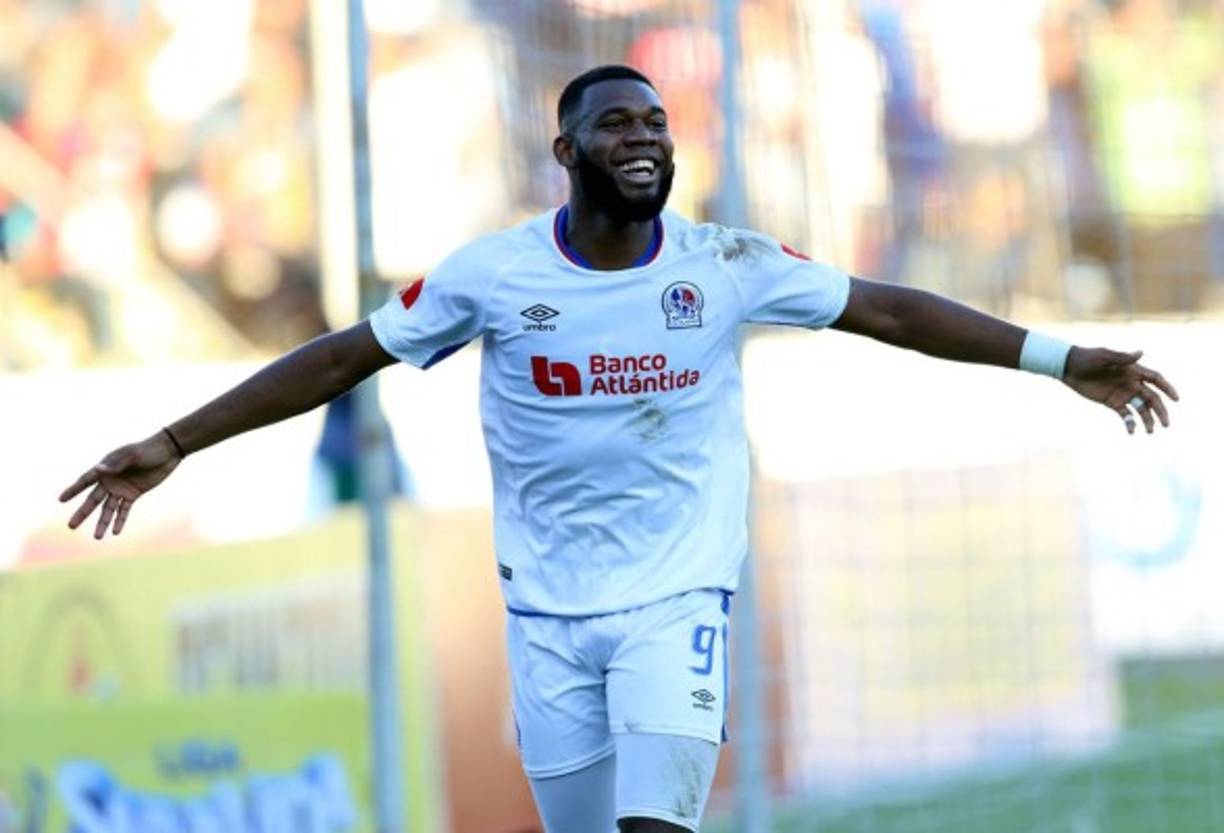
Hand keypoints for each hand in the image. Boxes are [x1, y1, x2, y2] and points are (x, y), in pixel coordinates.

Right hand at [59, 431, 181, 538]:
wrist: (168, 452)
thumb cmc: (148, 450)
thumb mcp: (132, 455)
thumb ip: (116, 464)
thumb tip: (98, 469)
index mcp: (106, 467)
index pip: (85, 480)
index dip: (73, 489)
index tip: (61, 500)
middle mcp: (110, 480)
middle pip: (93, 500)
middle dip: (83, 513)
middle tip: (71, 526)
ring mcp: (121, 488)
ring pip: (108, 509)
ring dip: (102, 522)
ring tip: (97, 537)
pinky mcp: (133, 494)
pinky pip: (124, 510)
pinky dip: (120, 520)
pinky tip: (115, 532)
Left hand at [1062, 347, 1178, 433]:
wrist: (1069, 368)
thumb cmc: (1087, 358)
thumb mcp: (1104, 357)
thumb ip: (1122, 358)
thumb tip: (1141, 352)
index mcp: (1133, 371)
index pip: (1156, 379)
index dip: (1168, 388)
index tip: (1176, 399)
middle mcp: (1132, 383)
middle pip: (1152, 398)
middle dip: (1160, 411)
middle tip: (1166, 424)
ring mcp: (1123, 394)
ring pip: (1141, 409)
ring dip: (1148, 420)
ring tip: (1150, 431)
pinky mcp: (1112, 403)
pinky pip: (1125, 415)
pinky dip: (1130, 423)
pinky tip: (1132, 431)